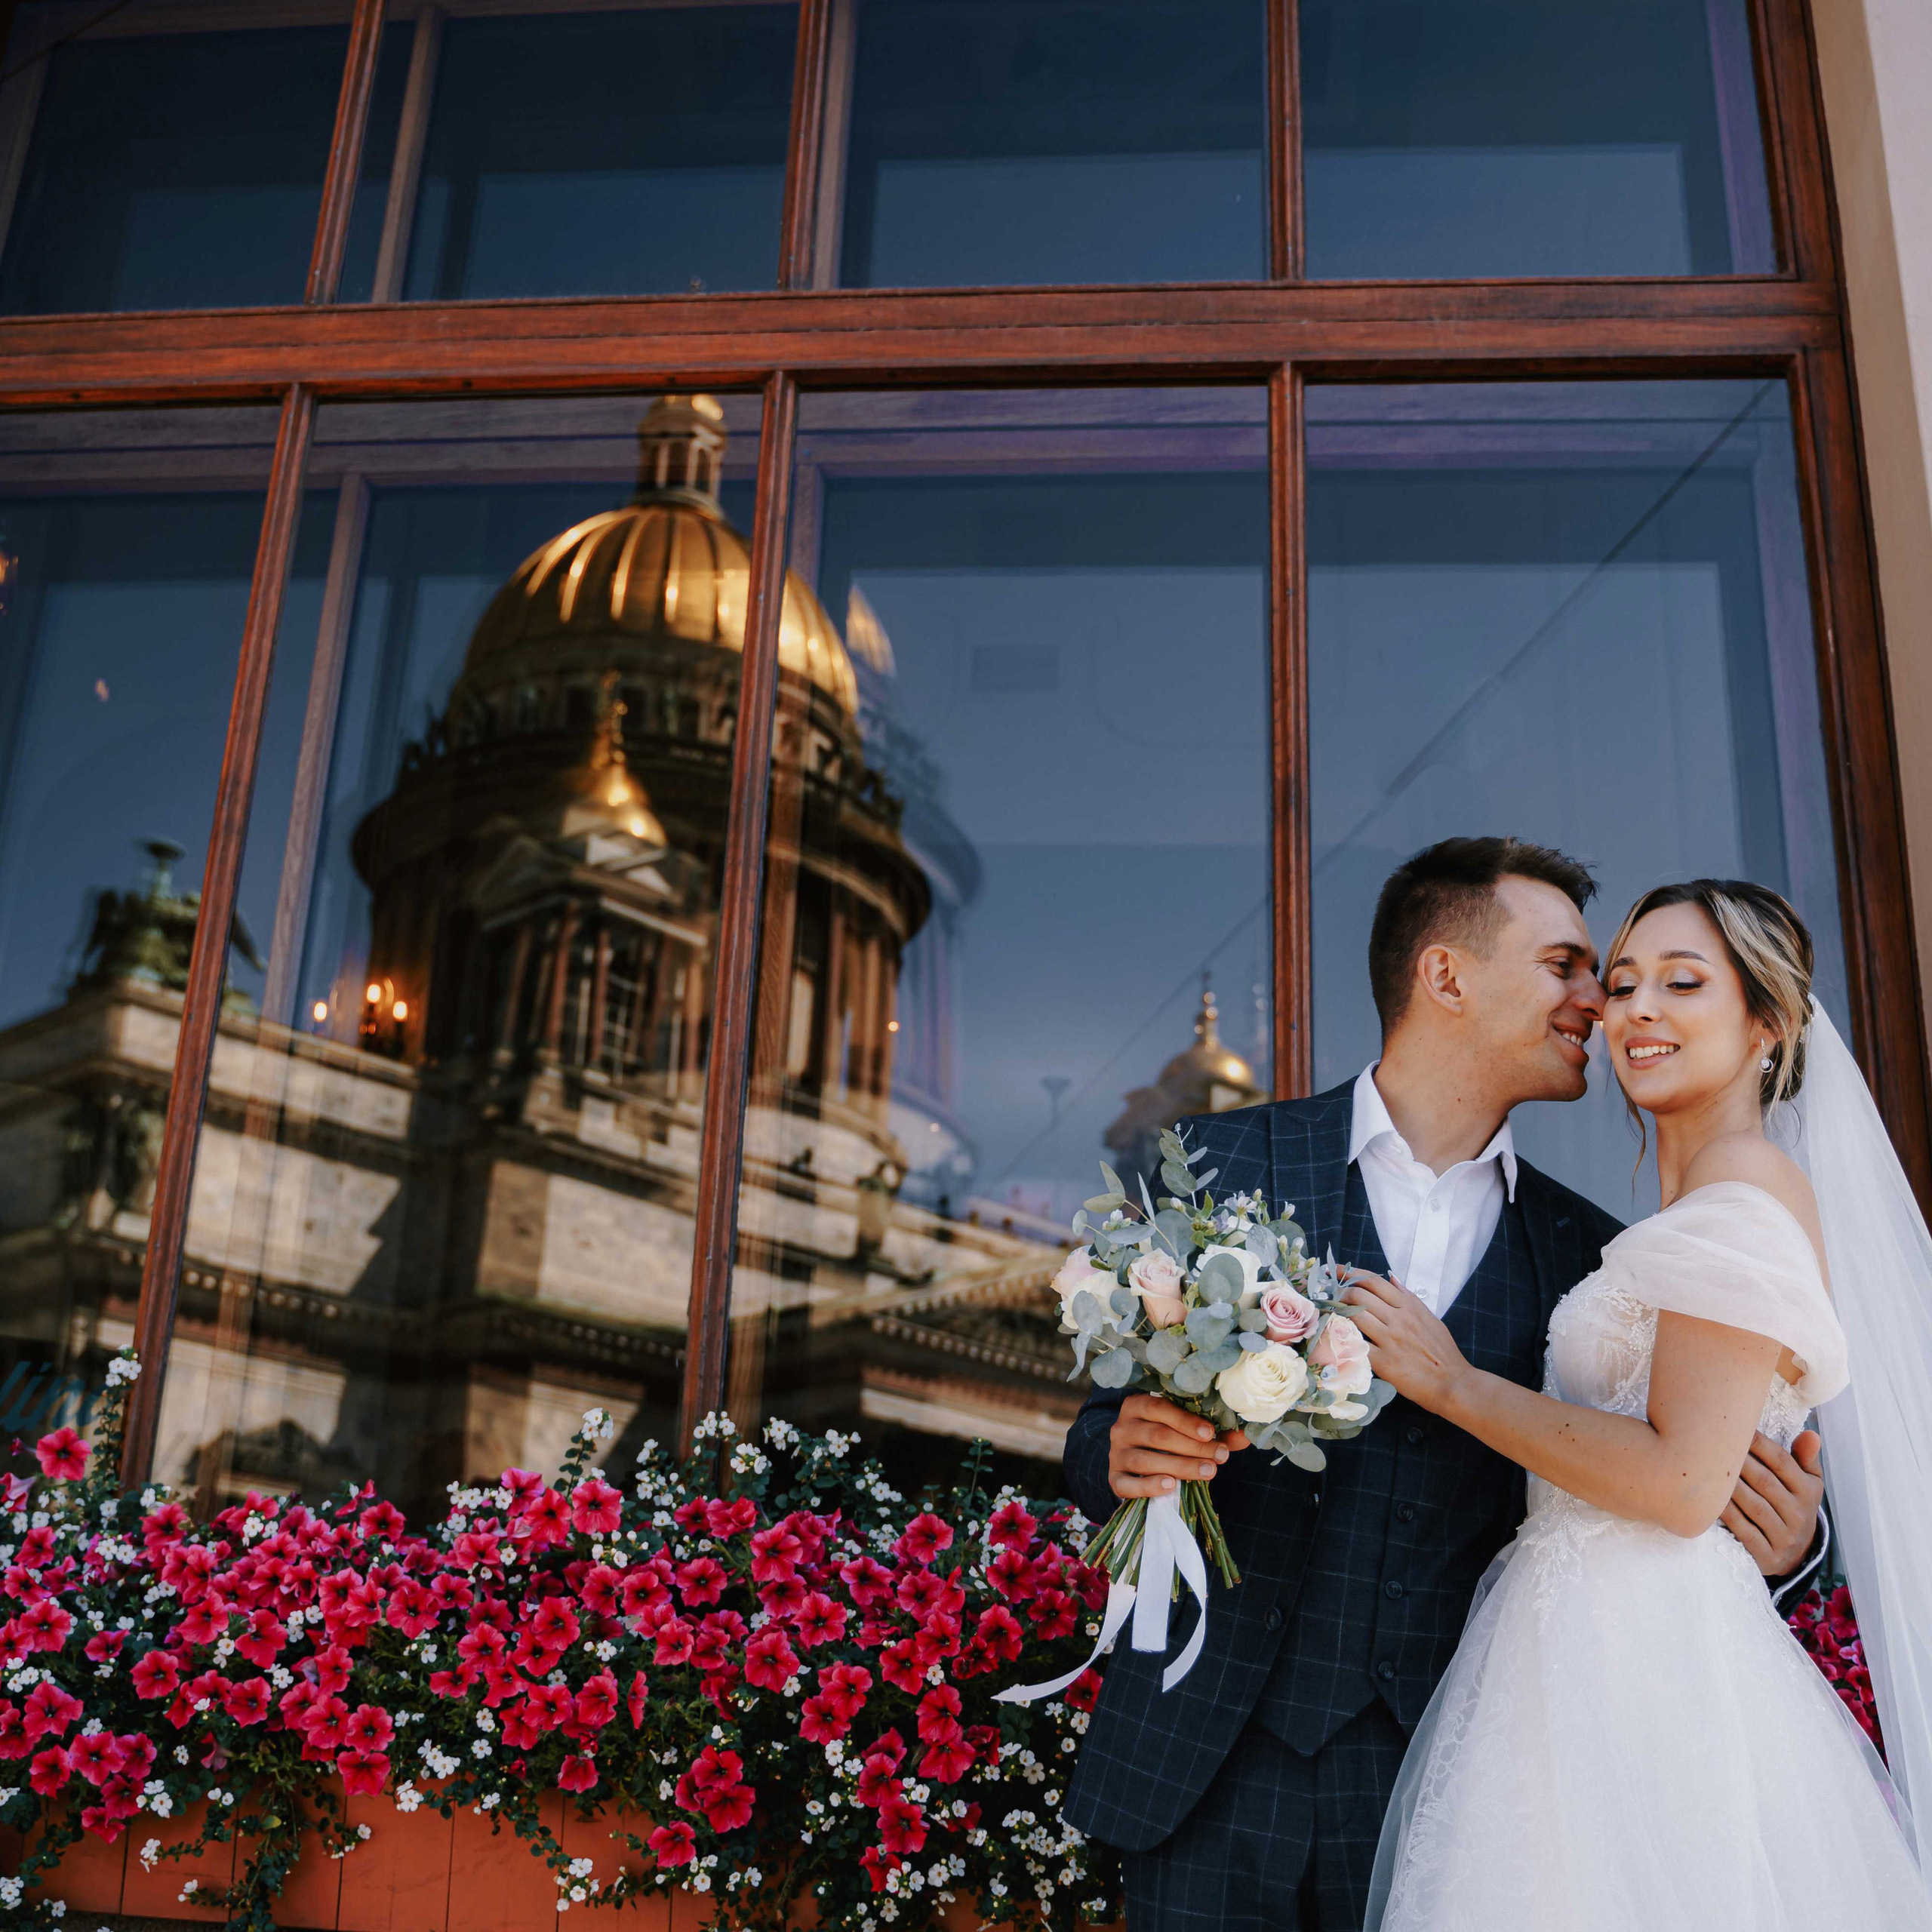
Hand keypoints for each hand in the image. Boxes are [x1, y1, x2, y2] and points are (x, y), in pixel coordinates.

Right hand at [1106, 1393, 1247, 1500]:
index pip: (1159, 1408)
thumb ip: (1211, 1432)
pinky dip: (1149, 1486)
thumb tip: (1246, 1436)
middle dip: (1192, 1448)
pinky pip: (1127, 1485)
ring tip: (1209, 1472)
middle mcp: (1122, 1427)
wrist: (1131, 1460)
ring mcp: (1116, 1455)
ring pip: (1145, 1460)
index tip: (1210, 1433)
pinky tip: (1170, 1486)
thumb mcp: (1182, 1429)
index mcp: (1137, 1406)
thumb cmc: (1163, 1439)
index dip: (1186, 1421)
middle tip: (1219, 1457)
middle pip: (1157, 1436)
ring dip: (1180, 1467)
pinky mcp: (1114, 1479)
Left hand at [1340, 1270, 1471, 1415]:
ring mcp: (1390, 1340)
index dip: (1350, 1273)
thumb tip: (1391, 1277)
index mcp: (1409, 1307)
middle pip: (1359, 1295)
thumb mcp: (1430, 1318)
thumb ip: (1409, 1297)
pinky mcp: (1383, 1362)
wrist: (1453, 1384)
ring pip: (1353, 1316)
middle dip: (1339, 1292)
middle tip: (1329, 1294)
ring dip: (1336, 1312)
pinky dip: (1342, 1338)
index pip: (1374, 1281)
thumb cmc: (1443, 1352)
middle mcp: (1398, 1319)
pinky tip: (1333, 1336)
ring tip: (1328, 1312)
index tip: (1335, 1270)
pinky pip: (1356, 1345)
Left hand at [1721, 1429, 1823, 1576]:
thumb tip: (1810, 1434)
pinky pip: (1744, 1531)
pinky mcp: (1768, 1556)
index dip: (1759, 1443)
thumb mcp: (1807, 1484)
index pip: (1782, 1462)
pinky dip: (1726, 1514)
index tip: (1735, 1427)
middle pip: (1765, 1482)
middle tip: (1714, 1443)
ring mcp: (1785, 1537)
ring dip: (1730, 1485)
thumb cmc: (1793, 1506)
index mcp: (1808, 1492)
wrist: (1796, 1555)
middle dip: (1739, 1461)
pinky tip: (1710, 1500)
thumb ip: (1805, 1458)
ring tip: (1708, 1467)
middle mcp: (1800, 1515)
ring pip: (1754, 1506)